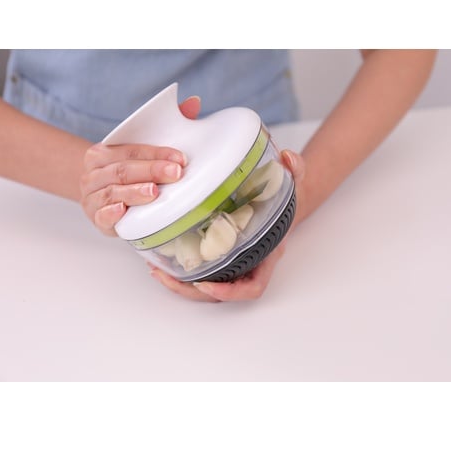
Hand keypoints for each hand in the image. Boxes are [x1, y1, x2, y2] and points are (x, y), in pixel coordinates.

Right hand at [80, 96, 200, 235]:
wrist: (99, 196)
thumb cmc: (127, 171)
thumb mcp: (142, 150)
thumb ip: (169, 125)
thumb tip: (194, 102)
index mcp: (103, 152)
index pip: (131, 150)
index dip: (156, 154)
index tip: (180, 159)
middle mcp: (93, 173)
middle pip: (122, 170)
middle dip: (151, 171)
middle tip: (175, 173)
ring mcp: (92, 197)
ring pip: (112, 192)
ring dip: (134, 192)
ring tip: (154, 192)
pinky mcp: (96, 219)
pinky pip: (101, 216)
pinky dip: (110, 214)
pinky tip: (122, 211)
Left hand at [149, 149, 305, 301]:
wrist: (281, 205)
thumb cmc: (286, 200)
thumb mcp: (293, 183)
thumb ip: (294, 169)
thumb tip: (286, 157)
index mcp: (267, 254)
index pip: (253, 286)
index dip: (230, 292)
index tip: (205, 283)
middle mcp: (249, 263)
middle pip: (221, 292)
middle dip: (192, 291)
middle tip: (166, 276)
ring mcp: (233, 262)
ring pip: (207, 285)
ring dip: (181, 284)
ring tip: (156, 270)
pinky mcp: (220, 255)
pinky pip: (201, 270)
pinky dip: (181, 270)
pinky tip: (161, 258)